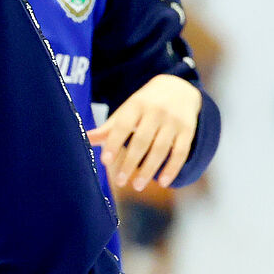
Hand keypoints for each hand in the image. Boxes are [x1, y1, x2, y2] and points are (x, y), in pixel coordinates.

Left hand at [89, 74, 201, 190]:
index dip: (114, 143)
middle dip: (130, 162)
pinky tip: (162, 182)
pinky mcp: (188, 130)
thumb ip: (109, 128)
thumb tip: (85, 138)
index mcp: (136, 105)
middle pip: (141, 140)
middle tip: (120, 181)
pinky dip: (172, 169)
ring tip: (136, 185)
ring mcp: (173, 121)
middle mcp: (156, 111)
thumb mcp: (127, 110)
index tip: (105, 161)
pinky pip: (180, 152)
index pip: (122, 125)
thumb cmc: (145, 105)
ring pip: (161, 148)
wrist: (178, 88)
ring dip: (148, 169)